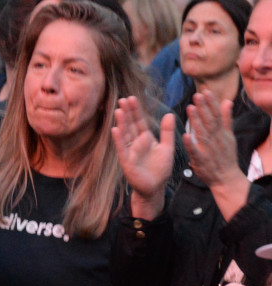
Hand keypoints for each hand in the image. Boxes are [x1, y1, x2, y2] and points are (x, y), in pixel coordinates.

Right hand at [112, 97, 174, 218]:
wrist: (155, 187)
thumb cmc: (160, 169)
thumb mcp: (167, 148)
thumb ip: (167, 132)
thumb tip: (170, 114)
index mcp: (145, 138)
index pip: (139, 122)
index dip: (136, 111)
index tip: (132, 98)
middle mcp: (135, 143)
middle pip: (130, 125)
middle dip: (127, 113)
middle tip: (123, 99)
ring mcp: (129, 151)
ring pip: (125, 134)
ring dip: (122, 123)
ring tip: (119, 111)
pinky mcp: (126, 161)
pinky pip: (122, 148)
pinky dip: (119, 139)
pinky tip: (115, 130)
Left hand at [185, 91, 244, 187]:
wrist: (227, 178)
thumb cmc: (226, 156)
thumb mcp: (229, 136)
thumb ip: (226, 118)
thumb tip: (227, 101)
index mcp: (222, 133)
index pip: (217, 115)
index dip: (211, 103)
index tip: (205, 91)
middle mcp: (216, 140)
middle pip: (210, 122)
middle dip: (204, 108)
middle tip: (197, 95)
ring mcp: (209, 150)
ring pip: (202, 134)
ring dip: (196, 121)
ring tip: (190, 108)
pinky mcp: (201, 160)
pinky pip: (195, 151)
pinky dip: (190, 144)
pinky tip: (184, 135)